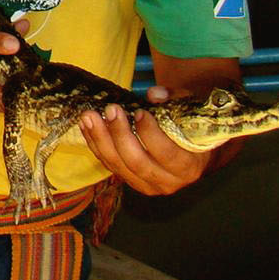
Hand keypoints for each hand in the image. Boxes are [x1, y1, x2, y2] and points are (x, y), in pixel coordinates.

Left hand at [77, 86, 215, 196]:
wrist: (192, 153)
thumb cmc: (192, 128)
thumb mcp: (190, 112)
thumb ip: (175, 100)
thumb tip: (154, 94)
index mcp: (188, 167)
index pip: (167, 154)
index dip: (151, 134)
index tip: (139, 112)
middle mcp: (168, 182)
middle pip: (138, 163)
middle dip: (120, 135)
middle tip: (110, 110)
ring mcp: (147, 185)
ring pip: (119, 166)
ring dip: (101, 140)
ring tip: (89, 116)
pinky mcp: (130, 181)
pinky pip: (109, 165)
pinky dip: (95, 145)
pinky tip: (86, 126)